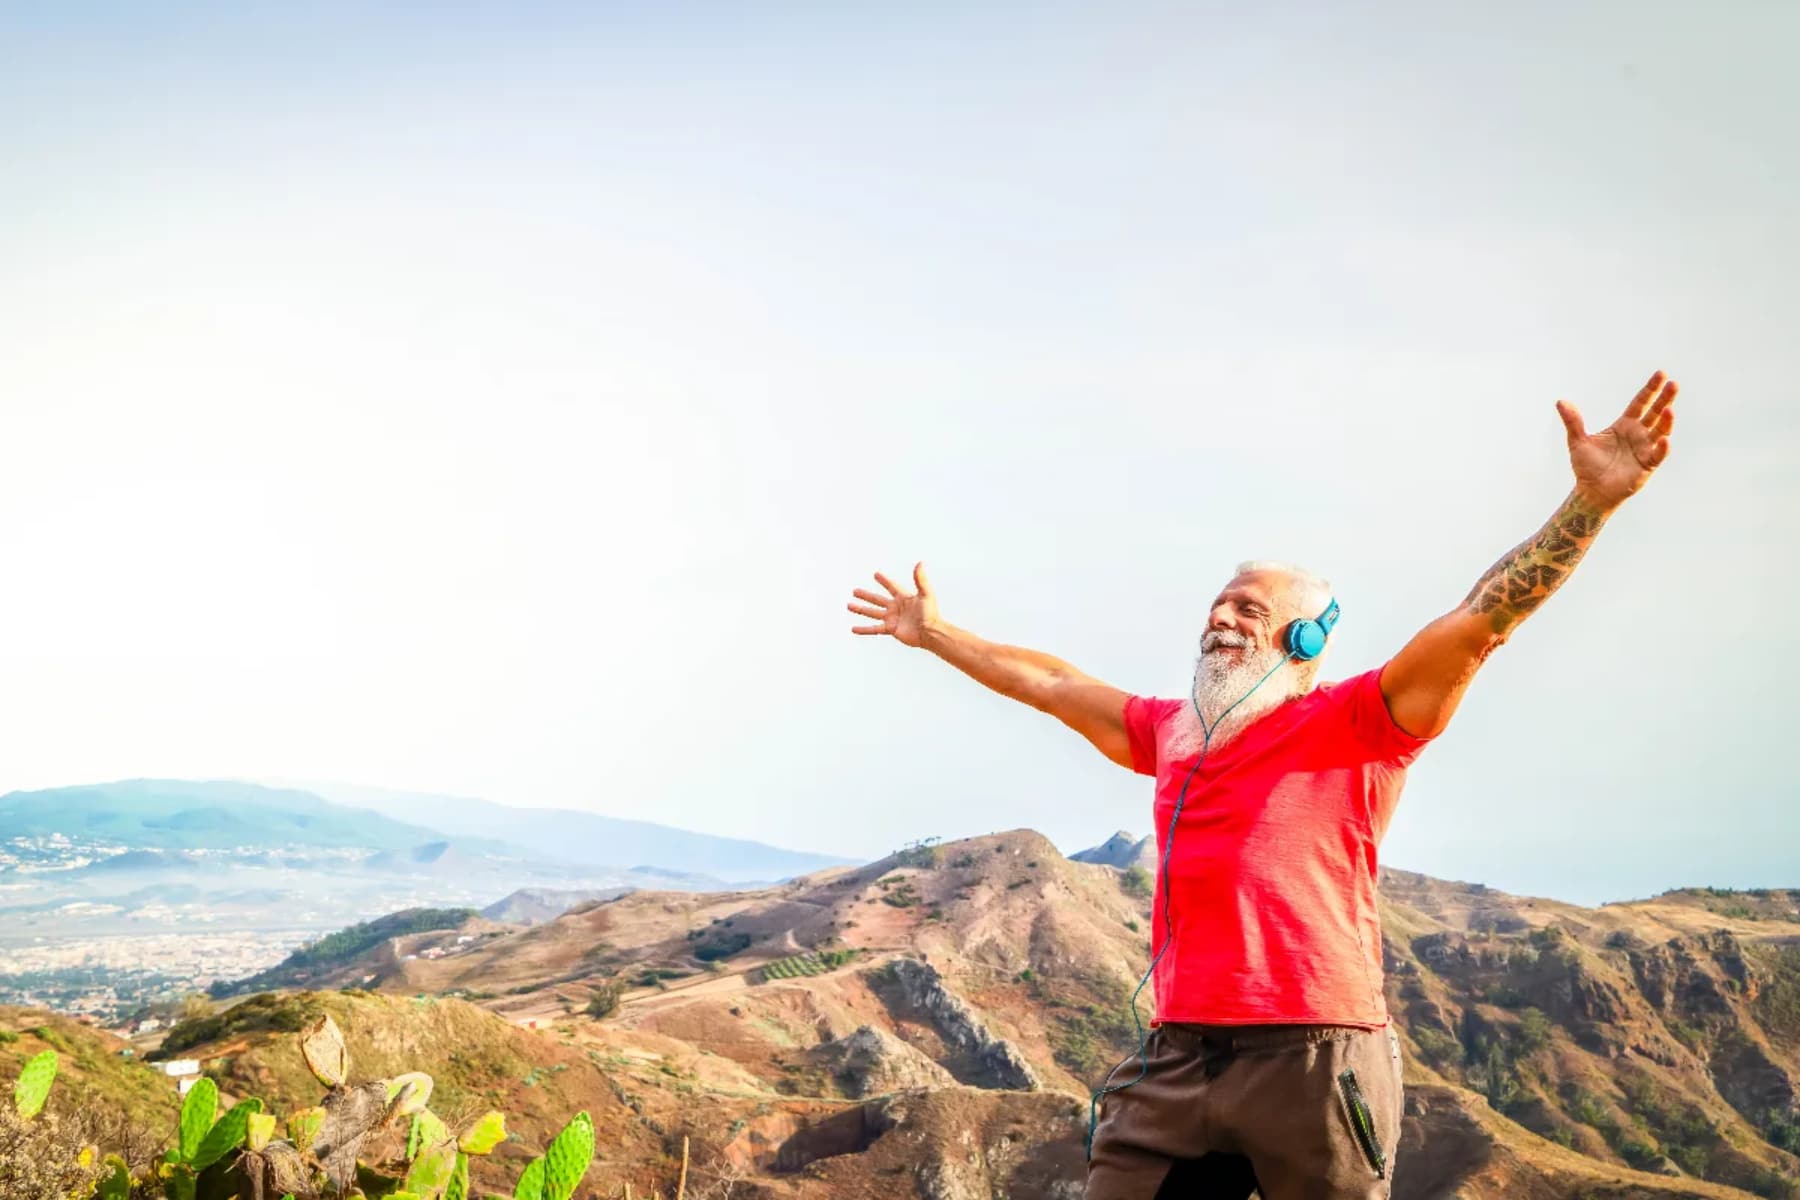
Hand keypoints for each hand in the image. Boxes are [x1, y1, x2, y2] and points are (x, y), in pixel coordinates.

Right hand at [847, 563, 938, 646]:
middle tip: (855, 591)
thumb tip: (920, 563)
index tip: (876, 575)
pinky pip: (874, 629)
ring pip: (872, 612)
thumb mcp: (926, 594)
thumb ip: (921, 580)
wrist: (930, 633)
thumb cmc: (931, 614)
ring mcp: (892, 618)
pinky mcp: (890, 629)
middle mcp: (896, 607)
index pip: (892, 586)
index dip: (884, 581)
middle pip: (877, 599)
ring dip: (860, 609)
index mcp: (904, 598)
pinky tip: (854, 629)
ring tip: (849, 605)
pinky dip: (864, 629)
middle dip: (866, 595)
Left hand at [1557, 370, 1678, 510]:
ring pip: (1660, 431)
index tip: (1661, 374)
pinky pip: (1658, 454)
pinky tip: (1664, 439)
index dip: (1650, 389)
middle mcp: (1638, 434)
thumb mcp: (1577, 441)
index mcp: (1624, 425)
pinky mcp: (1647, 465)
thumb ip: (1573, 421)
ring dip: (1666, 421)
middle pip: (1655, 412)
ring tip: (1669, 410)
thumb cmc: (1586, 467)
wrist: (1592, 492)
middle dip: (1665, 398)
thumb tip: (1560, 401)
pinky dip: (1662, 447)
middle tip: (1674, 384)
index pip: (1641, 402)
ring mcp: (1645, 448)